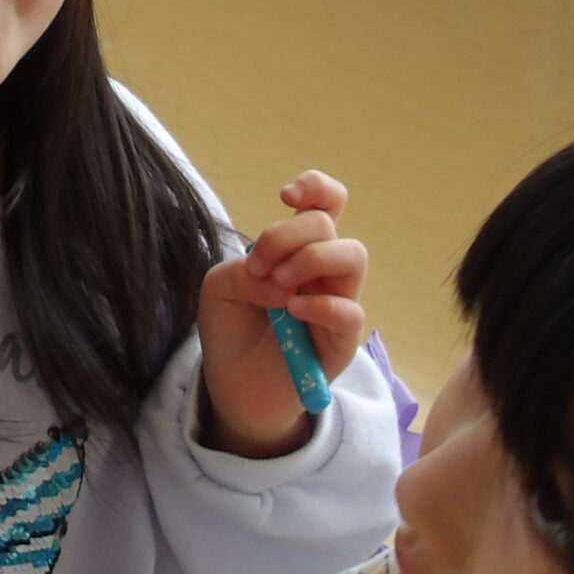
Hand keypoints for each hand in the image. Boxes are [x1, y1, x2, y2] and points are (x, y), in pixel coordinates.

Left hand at [196, 171, 368, 458]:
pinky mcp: (342, 341)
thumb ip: (245, 269)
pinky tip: (291, 312)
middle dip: (288, 236)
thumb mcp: (220, 287)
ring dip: (311, 260)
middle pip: (328, 225)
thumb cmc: (232, 328)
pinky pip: (350, 311)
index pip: (327, 202)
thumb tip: (280, 281)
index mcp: (297, 248)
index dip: (315, 187)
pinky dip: (320, 305)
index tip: (285, 197)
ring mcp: (337, 301)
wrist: (234, 386)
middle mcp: (323, 269)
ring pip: (353, 256)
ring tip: (279, 286)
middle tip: (258, 267)